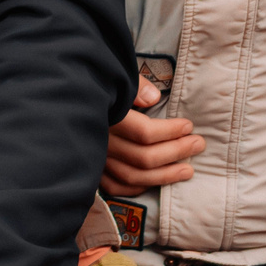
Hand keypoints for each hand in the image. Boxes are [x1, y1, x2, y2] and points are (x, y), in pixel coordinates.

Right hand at [101, 75, 202, 196]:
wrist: (66, 98)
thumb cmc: (97, 86)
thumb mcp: (115, 78)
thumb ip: (135, 86)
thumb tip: (154, 98)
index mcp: (107, 117)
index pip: (144, 132)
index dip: (170, 131)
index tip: (189, 126)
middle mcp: (101, 142)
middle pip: (143, 157)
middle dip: (176, 152)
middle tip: (198, 144)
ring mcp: (96, 158)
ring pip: (133, 176)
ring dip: (164, 176)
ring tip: (187, 170)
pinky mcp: (92, 169)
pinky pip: (116, 186)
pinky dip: (137, 187)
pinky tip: (156, 181)